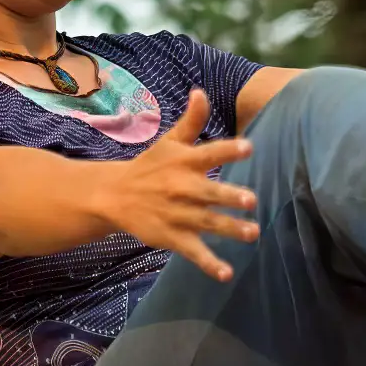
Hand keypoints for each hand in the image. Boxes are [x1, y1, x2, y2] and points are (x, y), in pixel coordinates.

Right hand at [98, 89, 258, 280]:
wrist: (113, 196)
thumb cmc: (150, 166)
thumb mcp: (169, 141)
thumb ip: (191, 120)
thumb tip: (202, 91)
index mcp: (184, 162)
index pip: (209, 153)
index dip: (228, 150)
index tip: (249, 148)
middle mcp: (181, 188)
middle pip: (208, 193)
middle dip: (229, 197)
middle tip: (251, 200)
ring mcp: (176, 215)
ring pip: (206, 223)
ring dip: (230, 230)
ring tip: (253, 234)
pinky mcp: (171, 237)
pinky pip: (193, 252)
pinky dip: (209, 264)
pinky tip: (226, 273)